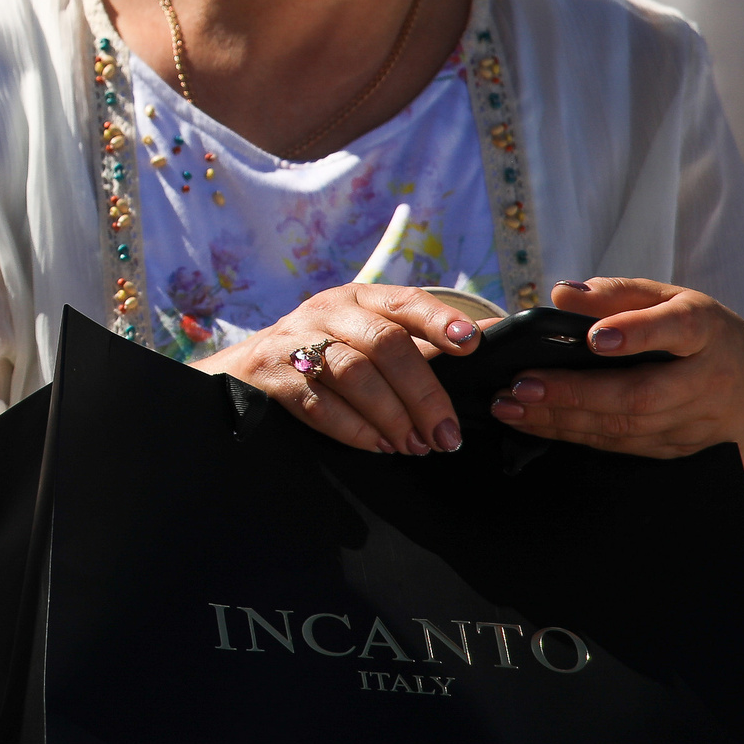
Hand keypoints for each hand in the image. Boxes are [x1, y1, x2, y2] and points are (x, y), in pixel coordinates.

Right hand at [193, 284, 481, 454]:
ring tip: (414, 445)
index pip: (404, 301)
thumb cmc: (328, 353)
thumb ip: (423, 340)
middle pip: (385, 344)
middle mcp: (327, 311)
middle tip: (446, 435)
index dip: (439, 320)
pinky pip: (319, 403)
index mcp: (359, 298)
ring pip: (353, 373)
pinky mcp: (273, 373)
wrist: (250, 369)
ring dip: (392, 415)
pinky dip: (355, 428)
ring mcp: (296, 340)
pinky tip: (379, 445)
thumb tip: (493, 338)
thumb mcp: (370, 335)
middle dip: (422, 394)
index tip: (471, 343)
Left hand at [488, 278, 743, 458]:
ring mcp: (692, 420)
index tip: (595, 338)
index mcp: (704, 330)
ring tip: (510, 405)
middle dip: (576, 392)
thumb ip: (616, 293)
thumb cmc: (699, 335)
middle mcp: (704, 379)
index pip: (676, 329)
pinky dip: (574, 434)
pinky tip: (534, 423)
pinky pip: (621, 444)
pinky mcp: (675, 447)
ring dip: (562, 418)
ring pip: (626, 425)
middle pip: (641, 392)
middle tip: (521, 385)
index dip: (636, 333)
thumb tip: (560, 294)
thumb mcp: (668, 299)